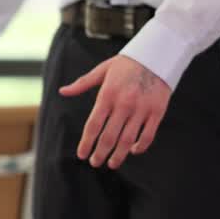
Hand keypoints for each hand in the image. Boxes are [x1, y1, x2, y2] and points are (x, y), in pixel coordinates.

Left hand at [60, 55, 171, 169]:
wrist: (157, 54)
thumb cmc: (126, 64)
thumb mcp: (102, 70)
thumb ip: (82, 83)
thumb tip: (62, 91)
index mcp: (107, 94)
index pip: (93, 124)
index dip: (86, 142)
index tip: (81, 154)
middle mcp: (124, 104)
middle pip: (109, 136)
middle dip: (100, 153)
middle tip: (95, 163)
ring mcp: (141, 109)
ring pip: (128, 139)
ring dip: (119, 154)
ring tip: (112, 163)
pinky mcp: (157, 111)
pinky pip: (148, 135)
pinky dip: (141, 146)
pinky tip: (133, 151)